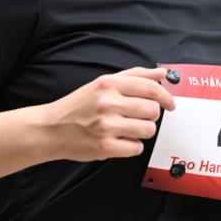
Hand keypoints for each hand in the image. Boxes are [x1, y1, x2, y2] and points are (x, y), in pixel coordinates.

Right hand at [44, 66, 175, 161]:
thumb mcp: (102, 83)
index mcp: (109, 84)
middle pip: (152, 111)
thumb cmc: (78, 107)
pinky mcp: (105, 147)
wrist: (50, 129)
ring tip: (126, 130)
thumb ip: (134, 76)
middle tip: (136, 118)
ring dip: (142, 132)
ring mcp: (106, 126)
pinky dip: (131, 147)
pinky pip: (136, 148)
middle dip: (149, 116)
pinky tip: (118, 141)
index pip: (151, 88)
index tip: (170, 104)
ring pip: (148, 130)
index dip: (166, 97)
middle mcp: (108, 102)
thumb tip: (162, 73)